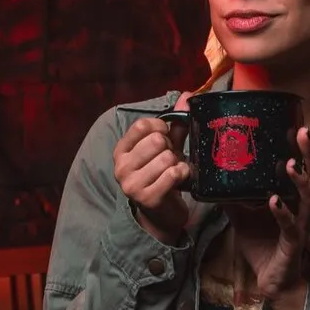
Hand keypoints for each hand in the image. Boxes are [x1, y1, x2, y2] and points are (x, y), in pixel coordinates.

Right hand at [113, 92, 190, 243]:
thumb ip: (175, 124)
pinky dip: (183, 174)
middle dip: (171, 148)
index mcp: (121, 150)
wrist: (162, 214)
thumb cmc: (162, 176)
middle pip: (156, 140)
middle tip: (171, 160)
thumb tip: (188, 95)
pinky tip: (180, 181)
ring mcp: (132, 184)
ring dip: (178, 164)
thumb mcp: (166, 148)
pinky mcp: (147, 198)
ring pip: (167, 157)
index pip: (142, 125)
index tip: (166, 139)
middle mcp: (121, 166)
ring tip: (174, 172)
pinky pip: (173, 173)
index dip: (161, 128)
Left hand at [225, 127, 309, 301]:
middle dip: (308, 153)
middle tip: (302, 132)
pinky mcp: (294, 242)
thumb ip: (231, 198)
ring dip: (298, 179)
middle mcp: (300, 207)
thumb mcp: (241, 217)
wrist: (271, 281)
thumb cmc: (263, 246)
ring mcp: (300, 223)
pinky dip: (282, 213)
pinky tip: (273, 202)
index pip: (301, 166)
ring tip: (289, 164)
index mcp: (291, 198)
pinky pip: (291, 225)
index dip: (300, 147)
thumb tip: (211, 180)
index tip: (294, 124)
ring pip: (308, 197)